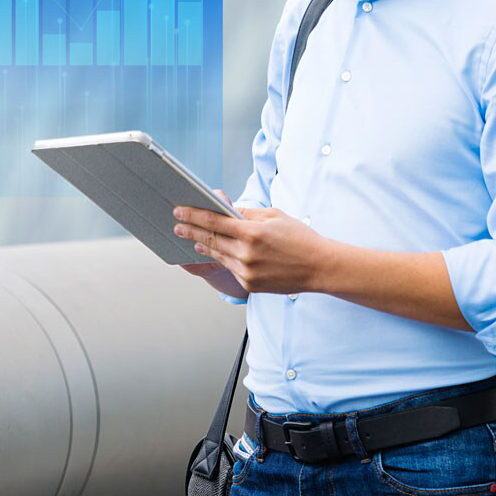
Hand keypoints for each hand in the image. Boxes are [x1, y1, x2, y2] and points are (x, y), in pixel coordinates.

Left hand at [172, 194, 332, 294]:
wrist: (319, 267)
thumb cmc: (299, 237)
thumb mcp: (274, 216)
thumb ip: (247, 213)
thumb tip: (226, 210)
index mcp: (252, 232)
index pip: (214, 222)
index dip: (193, 215)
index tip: (179, 211)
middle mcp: (246, 253)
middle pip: (210, 240)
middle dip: (191, 231)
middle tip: (176, 225)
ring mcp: (247, 271)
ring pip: (218, 255)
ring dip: (203, 246)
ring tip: (192, 239)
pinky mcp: (250, 284)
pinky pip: (231, 268)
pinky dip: (221, 258)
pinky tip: (213, 253)